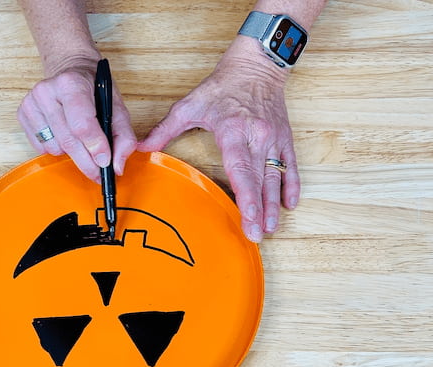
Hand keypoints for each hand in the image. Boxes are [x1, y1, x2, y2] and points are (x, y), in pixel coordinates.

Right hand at [17, 59, 136, 180]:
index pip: (82, 125)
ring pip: (54, 148)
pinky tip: (63, 134)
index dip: (95, 147)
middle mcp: (47, 90)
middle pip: (68, 141)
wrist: (70, 69)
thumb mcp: (117, 106)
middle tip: (97, 172)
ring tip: (79, 139)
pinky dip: (56, 148)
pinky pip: (40, 147)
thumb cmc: (94, 89)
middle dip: (86, 162)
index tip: (105, 163)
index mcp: (72, 83)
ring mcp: (31, 102)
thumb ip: (123, 137)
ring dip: (70, 153)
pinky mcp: (23, 113)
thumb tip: (116, 167)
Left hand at [139, 53, 299, 242]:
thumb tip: (141, 149)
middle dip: (260, 210)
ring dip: (274, 204)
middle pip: (260, 181)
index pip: (241, 170)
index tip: (249, 218)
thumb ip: (165, 129)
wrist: (257, 65)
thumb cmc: (223, 85)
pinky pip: (291, 166)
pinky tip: (289, 204)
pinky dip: (292, 185)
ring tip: (272, 227)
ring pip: (276, 177)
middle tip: (258, 235)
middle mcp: (258, 138)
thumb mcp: (189, 104)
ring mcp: (274, 140)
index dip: (247, 197)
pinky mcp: (284, 138)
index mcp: (234, 132)